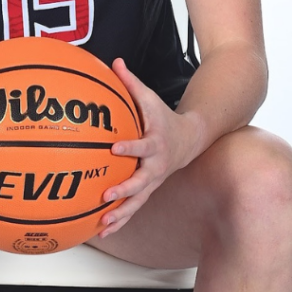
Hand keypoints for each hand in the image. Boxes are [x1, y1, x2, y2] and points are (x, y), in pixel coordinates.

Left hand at [98, 58, 201, 237]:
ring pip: (137, 202)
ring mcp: (152, 181)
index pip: (142, 145)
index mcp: (155, 143)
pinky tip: (102, 230)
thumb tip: (114, 61)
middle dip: (124, 190)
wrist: (190, 139)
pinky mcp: (148, 191)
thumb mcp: (149, 98)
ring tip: (103, 223)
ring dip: (121, 213)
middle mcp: (155, 166)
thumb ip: (131, 83)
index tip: (114, 148)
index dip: (129, 147)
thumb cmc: (163, 117)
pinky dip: (120, 220)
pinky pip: (134, 208)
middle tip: (106, 195)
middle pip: (140, 182)